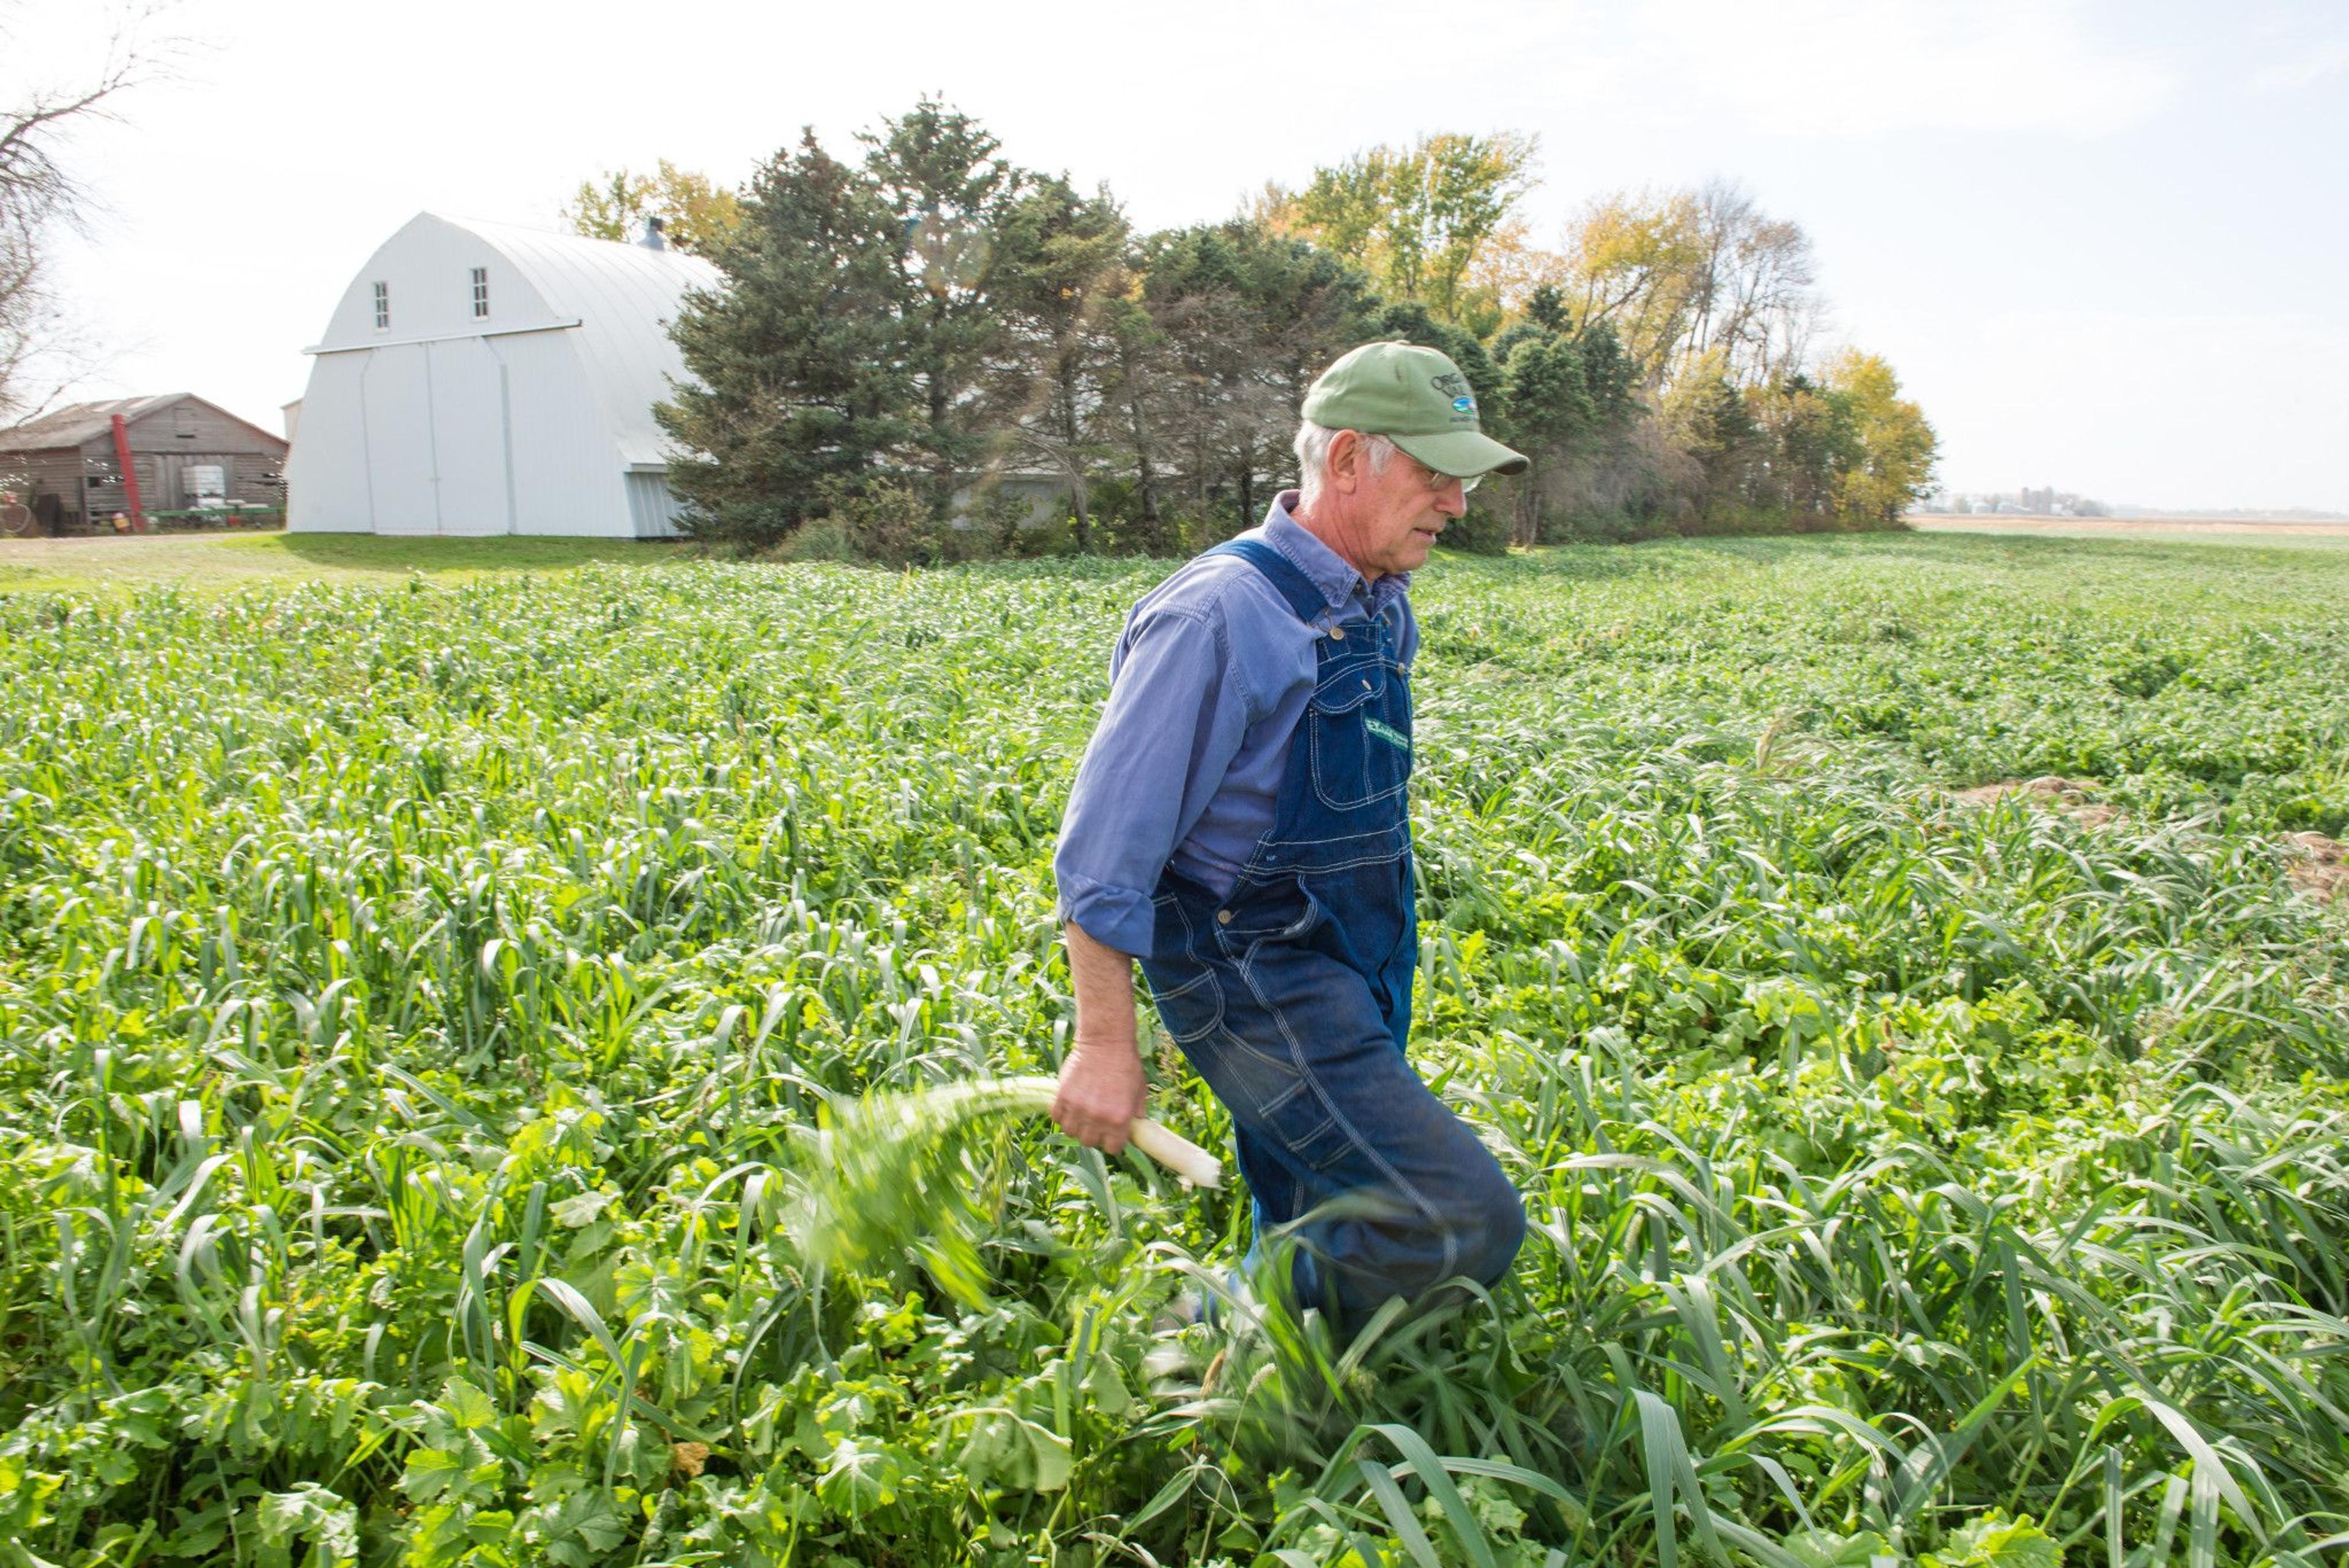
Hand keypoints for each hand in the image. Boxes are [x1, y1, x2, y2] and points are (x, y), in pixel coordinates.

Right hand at [1052, 1037, 1147, 1154]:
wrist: (1106, 1041)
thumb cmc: (1127, 1064)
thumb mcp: (1140, 1090)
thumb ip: (1137, 1111)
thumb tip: (1137, 1124)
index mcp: (1119, 1119)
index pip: (1112, 1148)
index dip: (1112, 1142)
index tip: (1111, 1134)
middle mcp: (1098, 1117)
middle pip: (1089, 1142)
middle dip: (1093, 1134)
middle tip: (1096, 1122)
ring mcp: (1078, 1108)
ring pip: (1071, 1132)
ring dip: (1076, 1126)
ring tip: (1081, 1115)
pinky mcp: (1063, 1096)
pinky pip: (1056, 1117)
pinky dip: (1061, 1115)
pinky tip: (1069, 1107)